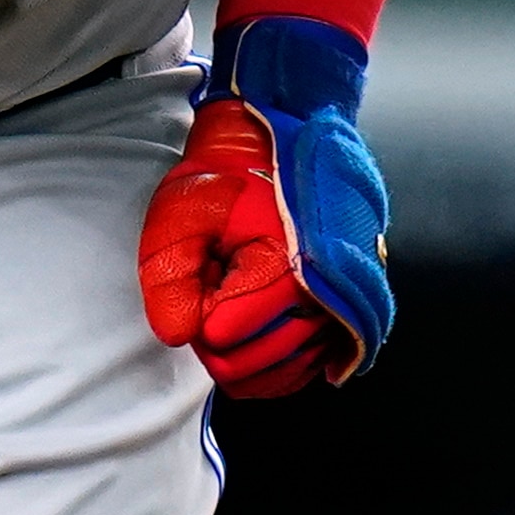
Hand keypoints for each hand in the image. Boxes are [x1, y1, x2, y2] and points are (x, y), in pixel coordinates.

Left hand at [140, 16, 391, 398]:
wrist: (283, 140)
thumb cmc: (229, 172)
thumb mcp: (182, 210)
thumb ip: (169, 275)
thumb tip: (177, 335)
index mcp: (284, 268)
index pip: (223, 340)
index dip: (196, 317)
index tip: (198, 279)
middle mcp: (323, 298)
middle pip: (248, 366)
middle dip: (216, 335)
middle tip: (212, 285)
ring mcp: (338, 310)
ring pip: (278, 374)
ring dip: (246, 347)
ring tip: (235, 294)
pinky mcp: (344, 315)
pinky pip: (306, 368)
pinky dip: (275, 362)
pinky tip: (254, 328)